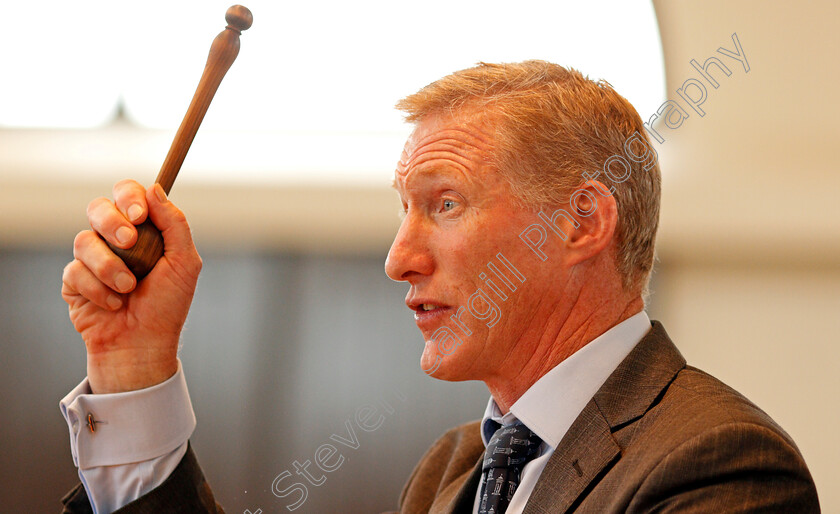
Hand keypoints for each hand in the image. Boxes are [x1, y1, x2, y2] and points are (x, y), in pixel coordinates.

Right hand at [62, 180, 201, 393]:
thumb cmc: (167, 306)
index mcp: (143, 230)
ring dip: (110, 266)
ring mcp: (93, 259)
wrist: (143, 346)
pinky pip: (75, 271)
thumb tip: (155, 188)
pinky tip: (113, 305)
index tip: (140, 214)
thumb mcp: (184, 263)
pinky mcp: (74, 281)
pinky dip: (98, 289)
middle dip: (113, 223)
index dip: (129, 196)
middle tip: (129, 242)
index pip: (128, 194)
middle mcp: (115, 240)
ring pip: (83, 239)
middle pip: (98, 207)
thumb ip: (175, 224)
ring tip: (128, 288)